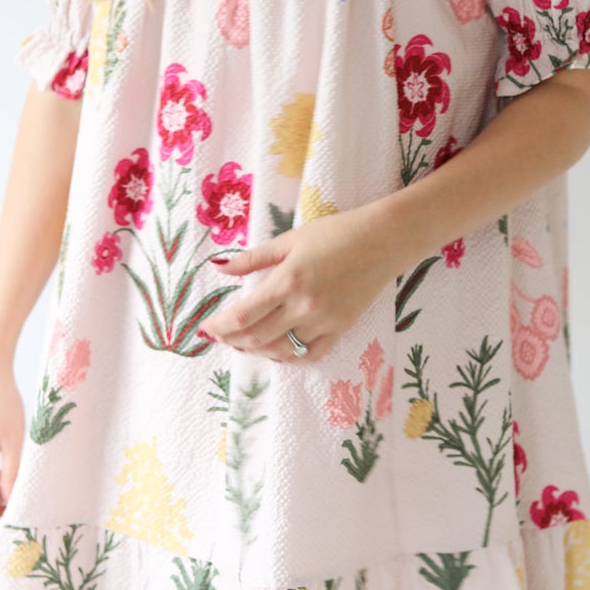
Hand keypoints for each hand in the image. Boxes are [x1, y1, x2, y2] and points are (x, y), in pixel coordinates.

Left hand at [199, 205, 397, 362]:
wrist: (383, 241)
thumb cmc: (336, 233)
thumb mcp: (290, 239)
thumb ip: (253, 258)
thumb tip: (219, 267)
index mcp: (286, 281)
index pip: (242, 316)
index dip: (219, 327)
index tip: (206, 327)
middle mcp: (303, 306)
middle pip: (256, 337)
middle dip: (232, 341)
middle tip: (219, 337)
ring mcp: (323, 321)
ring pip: (281, 351)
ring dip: (257, 351)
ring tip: (244, 344)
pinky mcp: (341, 329)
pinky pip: (310, 354)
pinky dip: (290, 357)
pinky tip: (278, 351)